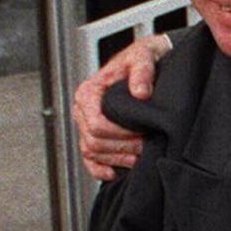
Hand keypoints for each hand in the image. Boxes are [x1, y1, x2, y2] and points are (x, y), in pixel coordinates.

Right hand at [72, 35, 170, 180]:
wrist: (147, 59)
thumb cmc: (142, 58)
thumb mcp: (144, 57)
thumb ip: (142, 71)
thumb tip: (140, 93)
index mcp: (89, 92)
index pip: (97, 124)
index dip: (120, 134)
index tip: (142, 133)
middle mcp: (83, 109)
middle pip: (94, 141)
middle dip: (122, 147)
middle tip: (147, 146)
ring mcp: (87, 123)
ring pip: (92, 152)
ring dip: (116, 158)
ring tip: (140, 156)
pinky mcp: (95, 134)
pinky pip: (90, 159)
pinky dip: (100, 169)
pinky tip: (115, 173)